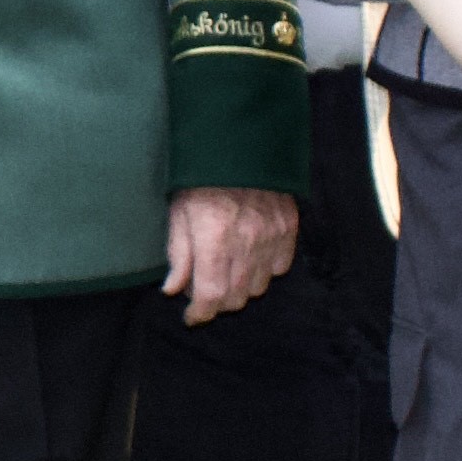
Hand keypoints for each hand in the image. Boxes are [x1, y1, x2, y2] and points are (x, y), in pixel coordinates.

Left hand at [164, 185, 299, 319]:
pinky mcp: (288, 227)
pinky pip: (280, 268)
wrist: (239, 143)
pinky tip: (250, 258)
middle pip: (235, 297)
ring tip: (227, 271)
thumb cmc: (201, 177)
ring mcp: (271, 236)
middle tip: (204, 290)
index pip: (211, 295)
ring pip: (257, 287)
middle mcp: (246, 242)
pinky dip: (264, 271)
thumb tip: (172, 289)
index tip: (191, 316)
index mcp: (213, 238)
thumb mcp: (178, 212)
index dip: (199, 313)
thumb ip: (178, 254)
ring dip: (240, 288)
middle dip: (217, 302)